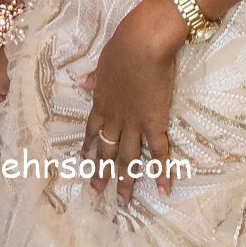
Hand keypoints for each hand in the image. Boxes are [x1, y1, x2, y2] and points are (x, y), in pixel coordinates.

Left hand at [78, 0, 185, 202]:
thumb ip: (95, 77)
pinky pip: (158, 152)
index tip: (82, 161)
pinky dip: (162, 171)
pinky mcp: (154, 123)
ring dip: (125, 181)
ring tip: (123, 201)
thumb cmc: (122, 46)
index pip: (92, 129)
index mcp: (101, 102)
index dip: (87, 146)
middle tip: (95, 193)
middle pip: (106, 150)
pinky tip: (164, 189)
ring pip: (128, 158)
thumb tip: (81, 82)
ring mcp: (134, 124)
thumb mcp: (103, 62)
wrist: (142, 44)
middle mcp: (115, 118)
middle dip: (100, 173)